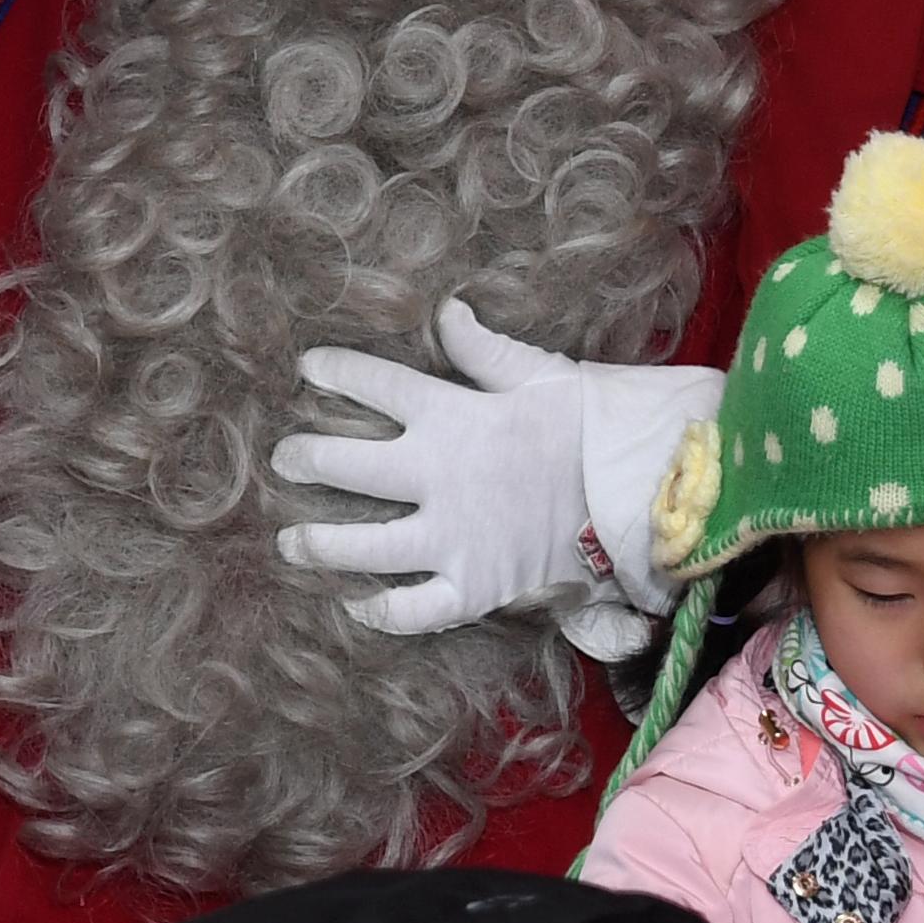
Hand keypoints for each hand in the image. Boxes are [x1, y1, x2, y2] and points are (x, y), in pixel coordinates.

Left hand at [274, 301, 599, 634]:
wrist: (639, 490)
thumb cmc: (590, 423)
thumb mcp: (538, 372)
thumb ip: (481, 348)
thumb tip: (445, 311)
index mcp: (451, 415)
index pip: (376, 384)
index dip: (335, 371)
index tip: (308, 368)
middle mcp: (438, 477)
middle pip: (349, 466)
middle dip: (306, 459)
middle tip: (285, 459)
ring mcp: (452, 538)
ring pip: (364, 546)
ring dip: (319, 544)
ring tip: (290, 541)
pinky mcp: (474, 588)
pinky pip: (414, 609)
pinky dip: (381, 612)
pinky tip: (356, 604)